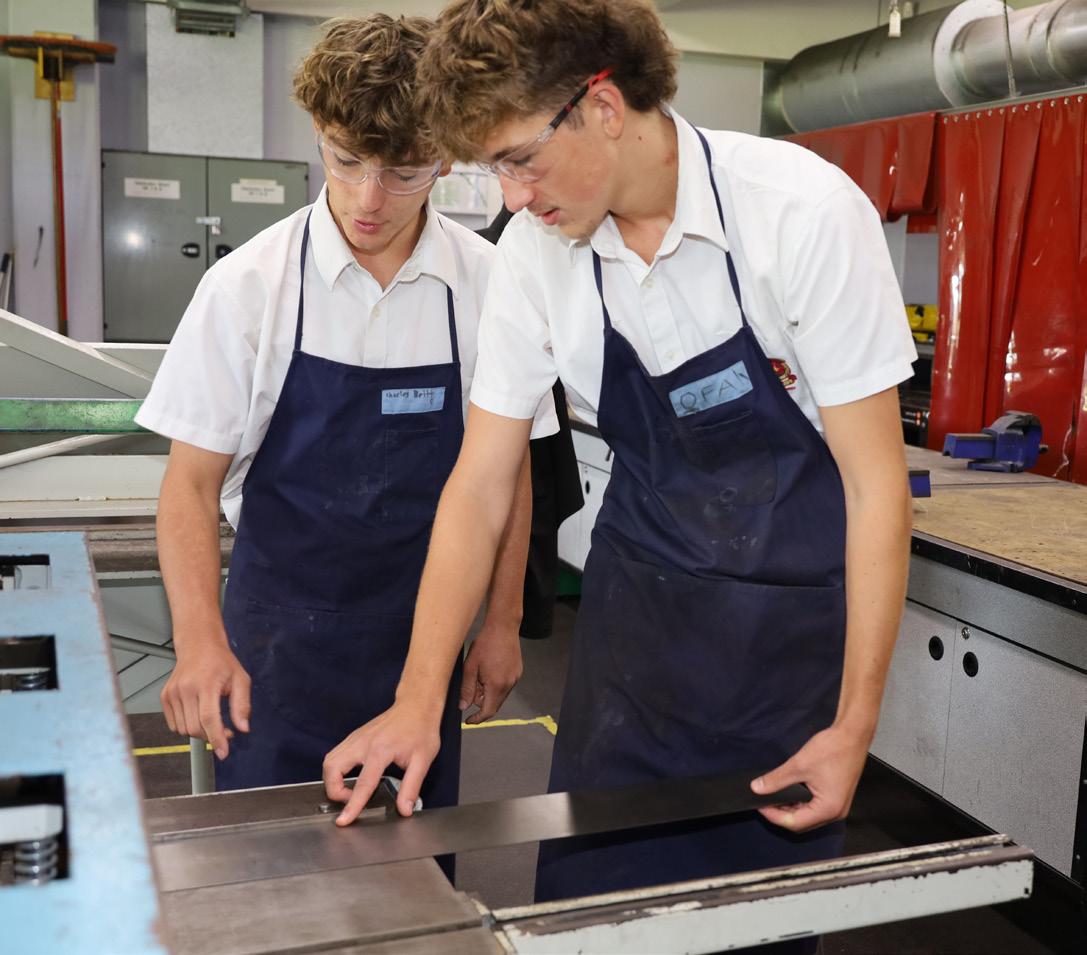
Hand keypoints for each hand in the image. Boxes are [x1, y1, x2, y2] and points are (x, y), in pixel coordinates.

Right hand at [160, 636, 250, 759]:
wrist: (199, 645)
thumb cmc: (221, 662)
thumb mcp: (241, 679)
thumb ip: (242, 705)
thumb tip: (243, 728)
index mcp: (206, 683)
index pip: (209, 718)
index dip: (217, 738)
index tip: (224, 753)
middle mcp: (186, 689)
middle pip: (195, 728)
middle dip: (211, 736)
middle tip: (225, 730)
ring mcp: (172, 693)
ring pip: (184, 729)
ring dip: (199, 732)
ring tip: (211, 719)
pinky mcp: (165, 696)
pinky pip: (174, 725)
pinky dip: (186, 727)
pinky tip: (197, 714)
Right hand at [323, 698, 441, 825]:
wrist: (416, 705)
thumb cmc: (421, 730)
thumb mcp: (423, 760)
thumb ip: (411, 787)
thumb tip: (404, 810)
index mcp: (380, 750)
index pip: (362, 784)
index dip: (352, 805)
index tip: (343, 820)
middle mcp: (363, 742)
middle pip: (332, 768)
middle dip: (334, 790)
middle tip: (350, 800)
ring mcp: (356, 737)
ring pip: (329, 760)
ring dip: (332, 780)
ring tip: (350, 790)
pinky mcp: (354, 736)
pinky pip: (335, 754)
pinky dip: (336, 770)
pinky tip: (350, 777)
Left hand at [459, 619, 522, 723]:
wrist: (503, 627)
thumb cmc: (485, 644)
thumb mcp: (470, 667)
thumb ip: (467, 689)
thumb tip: (464, 707)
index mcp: (496, 685)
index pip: (488, 711)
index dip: (477, 718)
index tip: (468, 720)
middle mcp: (509, 684)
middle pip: (494, 704)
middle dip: (481, 700)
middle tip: (472, 685)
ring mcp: (515, 678)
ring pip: (500, 695)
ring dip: (489, 692)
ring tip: (481, 673)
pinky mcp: (518, 672)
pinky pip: (506, 685)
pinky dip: (496, 684)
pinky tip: (490, 669)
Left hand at [750, 722, 870, 831]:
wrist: (852, 735)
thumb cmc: (834, 749)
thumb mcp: (799, 765)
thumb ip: (776, 779)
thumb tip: (757, 788)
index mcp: (828, 809)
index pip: (794, 823)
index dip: (773, 815)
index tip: (759, 805)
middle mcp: (835, 813)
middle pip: (801, 823)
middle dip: (781, 814)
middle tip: (764, 801)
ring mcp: (838, 806)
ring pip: (808, 816)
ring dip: (790, 809)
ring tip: (774, 795)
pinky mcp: (837, 798)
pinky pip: (815, 808)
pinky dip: (801, 803)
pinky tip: (789, 792)